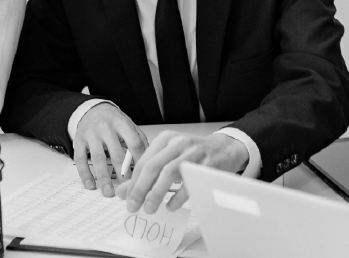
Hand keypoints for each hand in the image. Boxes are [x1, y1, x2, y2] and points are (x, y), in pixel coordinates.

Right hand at [73, 103, 148, 196]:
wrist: (92, 109)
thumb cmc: (113, 120)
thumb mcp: (128, 123)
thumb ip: (139, 139)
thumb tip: (149, 158)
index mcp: (121, 123)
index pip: (134, 143)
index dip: (139, 160)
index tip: (143, 175)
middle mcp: (106, 128)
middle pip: (116, 153)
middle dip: (122, 173)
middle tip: (127, 188)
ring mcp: (91, 134)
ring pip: (98, 158)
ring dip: (103, 177)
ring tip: (108, 192)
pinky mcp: (79, 141)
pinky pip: (80, 159)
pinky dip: (85, 174)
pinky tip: (90, 185)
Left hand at [115, 132, 247, 212]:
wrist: (225, 149)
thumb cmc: (194, 154)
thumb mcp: (169, 157)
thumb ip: (146, 173)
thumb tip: (123, 191)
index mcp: (166, 139)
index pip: (144, 162)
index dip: (133, 182)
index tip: (126, 199)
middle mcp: (178, 142)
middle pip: (154, 166)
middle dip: (140, 188)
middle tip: (134, 207)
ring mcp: (194, 152)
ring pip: (169, 172)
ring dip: (157, 193)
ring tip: (149, 209)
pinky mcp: (208, 164)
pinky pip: (189, 182)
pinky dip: (178, 196)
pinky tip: (171, 206)